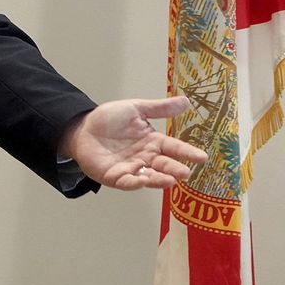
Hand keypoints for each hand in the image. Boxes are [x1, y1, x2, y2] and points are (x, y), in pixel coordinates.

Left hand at [58, 96, 206, 189]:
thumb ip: (159, 108)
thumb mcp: (136, 109)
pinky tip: (142, 181)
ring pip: (148, 176)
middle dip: (175, 169)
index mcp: (153, 142)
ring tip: (170, 180)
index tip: (202, 157)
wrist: (82, 128)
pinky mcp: (115, 177)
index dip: (187, 152)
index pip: (174, 148)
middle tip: (186, 173)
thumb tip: (186, 101)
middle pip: (164, 165)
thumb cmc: (109, 119)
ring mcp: (131, 168)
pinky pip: (127, 181)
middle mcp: (146, 157)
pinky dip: (135, 182)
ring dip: (159, 180)